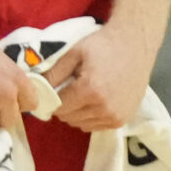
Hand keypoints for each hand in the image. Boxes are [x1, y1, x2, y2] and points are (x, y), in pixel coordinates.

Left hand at [44, 17, 160, 131]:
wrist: (136, 44)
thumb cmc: (103, 45)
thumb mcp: (74, 53)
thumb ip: (53, 74)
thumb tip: (34, 91)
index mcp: (89, 90)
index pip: (58, 108)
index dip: (53, 99)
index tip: (56, 89)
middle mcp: (103, 108)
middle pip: (69, 118)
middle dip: (65, 106)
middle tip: (71, 88)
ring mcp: (115, 116)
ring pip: (81, 124)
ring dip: (78, 113)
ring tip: (85, 93)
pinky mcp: (123, 120)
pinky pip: (96, 126)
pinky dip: (91, 117)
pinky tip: (97, 100)